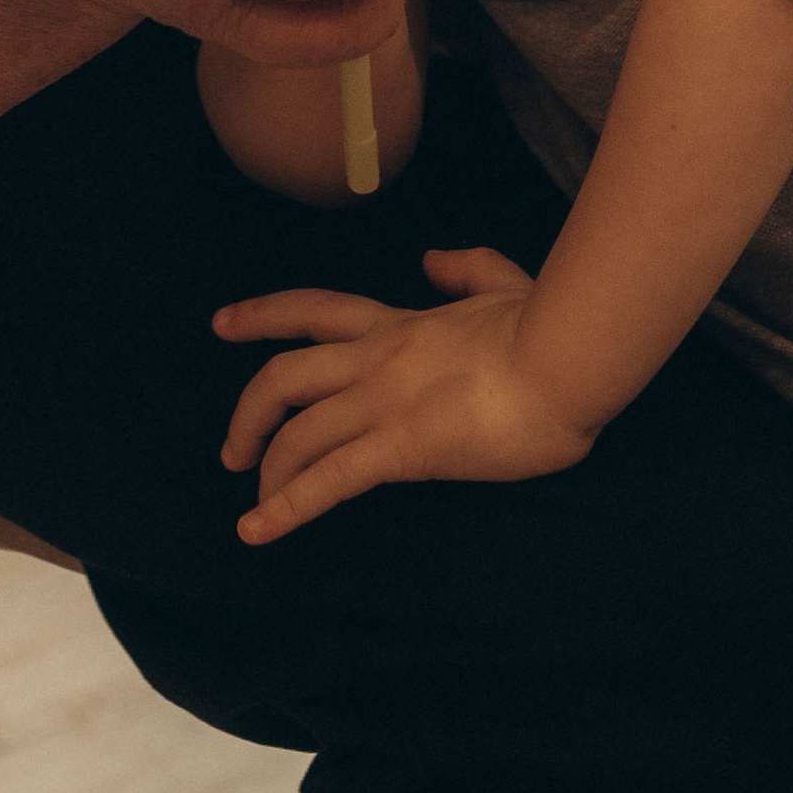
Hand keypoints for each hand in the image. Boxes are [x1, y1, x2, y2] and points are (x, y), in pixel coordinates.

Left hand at [215, 246, 593, 542]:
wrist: (570, 357)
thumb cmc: (549, 328)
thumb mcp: (505, 284)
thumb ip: (467, 269)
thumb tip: (432, 260)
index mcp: (400, 326)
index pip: (316, 310)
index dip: (262, 316)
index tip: (222, 325)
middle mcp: (377, 361)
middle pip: (283, 377)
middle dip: (247, 413)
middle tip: (232, 450)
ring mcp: (385, 402)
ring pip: (296, 433)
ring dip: (266, 472)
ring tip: (253, 508)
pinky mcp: (402, 445)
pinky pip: (329, 480)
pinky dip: (286, 509)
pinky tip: (257, 532)